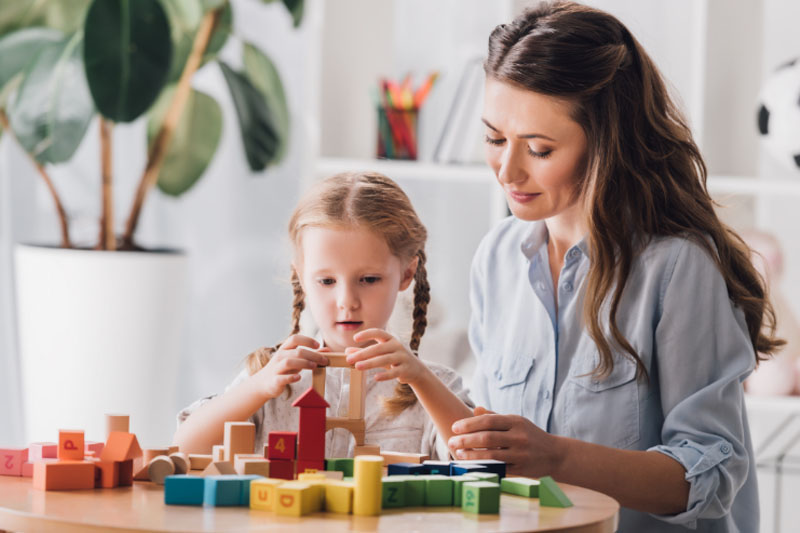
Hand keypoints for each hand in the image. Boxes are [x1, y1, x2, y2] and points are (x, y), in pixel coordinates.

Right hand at [254, 335, 328, 398]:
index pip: (294, 338)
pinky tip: (299, 378)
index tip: (318, 345)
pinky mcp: (274, 381)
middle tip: (324, 360)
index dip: (307, 340)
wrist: (264, 383)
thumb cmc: (284, 369)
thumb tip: (328, 350)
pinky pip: (281, 378)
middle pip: (297, 351)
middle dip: (312, 355)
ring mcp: (276, 368)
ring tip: (314, 366)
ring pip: (288, 362)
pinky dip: (291, 377)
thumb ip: (311, 354)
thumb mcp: (296, 359)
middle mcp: (280, 356)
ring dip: (303, 363)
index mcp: (285, 349)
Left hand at [344, 328, 427, 384]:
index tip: (355, 338)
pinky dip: (385, 375)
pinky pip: (394, 372)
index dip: (367, 334)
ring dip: (370, 363)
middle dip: (363, 353)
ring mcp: (402, 357)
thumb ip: (365, 352)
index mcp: (390, 339)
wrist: (416, 369)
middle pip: (378, 348)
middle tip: (349, 359)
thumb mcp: (381, 354)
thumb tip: (347, 351)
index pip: (378, 332)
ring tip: (357, 367)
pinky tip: (375, 378)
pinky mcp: (405, 369)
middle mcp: (397, 346)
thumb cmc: (394, 359)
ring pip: (385, 359)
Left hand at [447, 406, 564, 477]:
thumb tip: (475, 409)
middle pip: (487, 437)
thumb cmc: (530, 435)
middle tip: (451, 441)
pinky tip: (472, 465)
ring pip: (491, 454)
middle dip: (466, 440)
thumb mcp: (516, 422)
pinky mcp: (521, 469)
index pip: (488, 421)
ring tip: (458, 453)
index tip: (454, 427)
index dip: (469, 424)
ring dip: (471, 455)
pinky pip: (499, 468)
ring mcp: (520, 454)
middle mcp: (519, 436)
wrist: (556, 454)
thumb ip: (495, 416)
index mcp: (516, 421)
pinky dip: (484, 466)